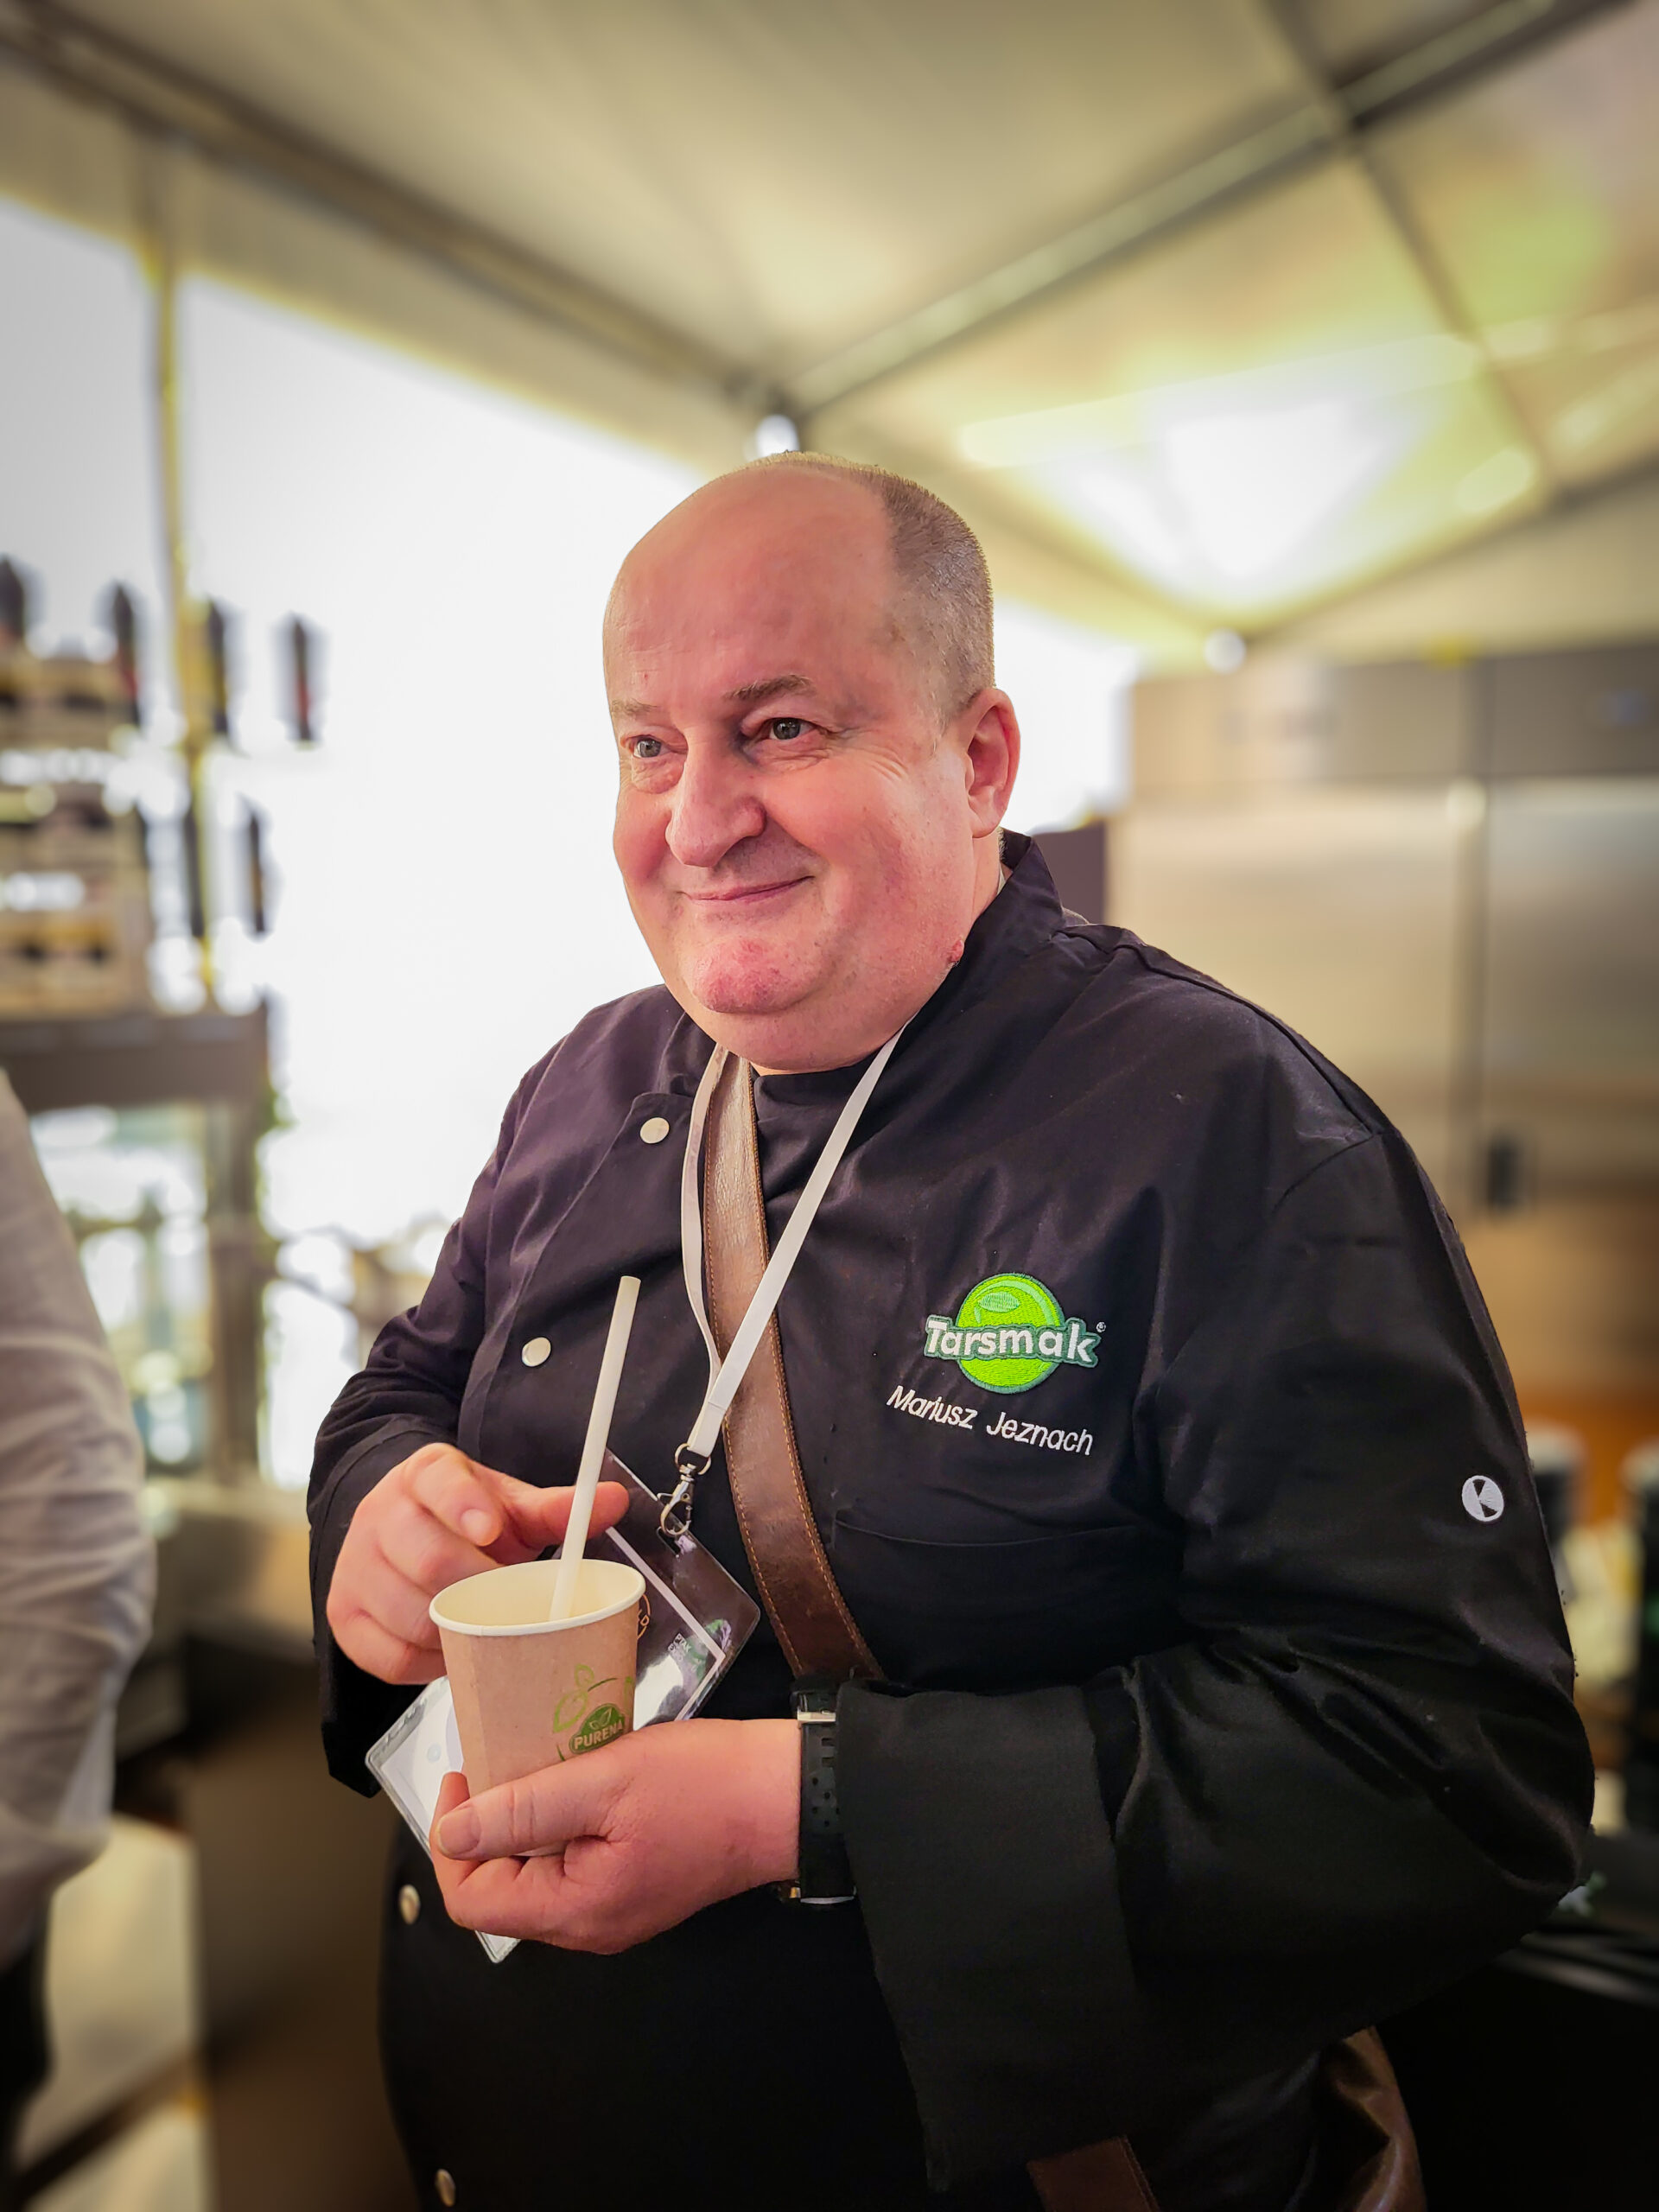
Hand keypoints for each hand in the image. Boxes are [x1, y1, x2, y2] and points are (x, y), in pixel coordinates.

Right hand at [325, 1441, 627, 1684]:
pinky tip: (453, 1650)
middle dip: (479, 1587)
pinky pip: (387, 1656)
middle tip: (513, 1603)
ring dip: (457, 1630)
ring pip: (407, 1613)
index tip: (492, 1527)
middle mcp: (380, 1514)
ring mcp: (355, 1566)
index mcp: (424, 1475)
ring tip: (487, 1626)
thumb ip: (557, 1509)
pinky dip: (428, 1663)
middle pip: (426, 1557)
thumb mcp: (510, 1505)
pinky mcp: (343, 1615)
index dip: (464, 1505)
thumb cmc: (466, 1520)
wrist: (403, 1527)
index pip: (439, 1483)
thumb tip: (614, 1500)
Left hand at [429, 1717, 799, 1951]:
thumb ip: (525, 1809)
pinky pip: (572, 1863)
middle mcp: (589, 1925)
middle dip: (490, 1824)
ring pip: (536, 1873)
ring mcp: (613, 1909)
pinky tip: (579, 1777)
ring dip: (526, 1819)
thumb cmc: (706, 1785)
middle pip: (501, 1889)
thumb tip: (451, 1833)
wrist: (786, 1796)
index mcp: (576, 1911)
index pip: (472, 1901)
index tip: (467, 1775)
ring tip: (541, 1761)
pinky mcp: (633, 1886)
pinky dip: (561, 1821)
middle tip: (505, 1757)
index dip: (454, 1840)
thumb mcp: (606, 1781)